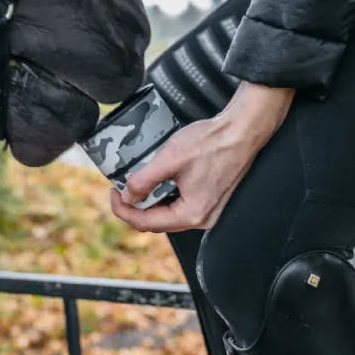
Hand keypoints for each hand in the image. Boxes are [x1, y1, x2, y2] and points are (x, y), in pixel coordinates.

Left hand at [110, 81, 294, 232]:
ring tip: (137, 182)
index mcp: (191, 214)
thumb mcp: (170, 159)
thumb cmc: (212, 143)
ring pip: (169, 213)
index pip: (146, 223)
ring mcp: (208, 210)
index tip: (113, 193)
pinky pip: (181, 204)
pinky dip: (165, 195)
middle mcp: (201, 218)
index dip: (123, 210)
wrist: (241, 131)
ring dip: (150, 201)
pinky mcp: (211, 199)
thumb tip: (128, 196)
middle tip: (121, 188)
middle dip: (136, 207)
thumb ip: (144, 180)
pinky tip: (158, 180)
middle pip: (157, 222)